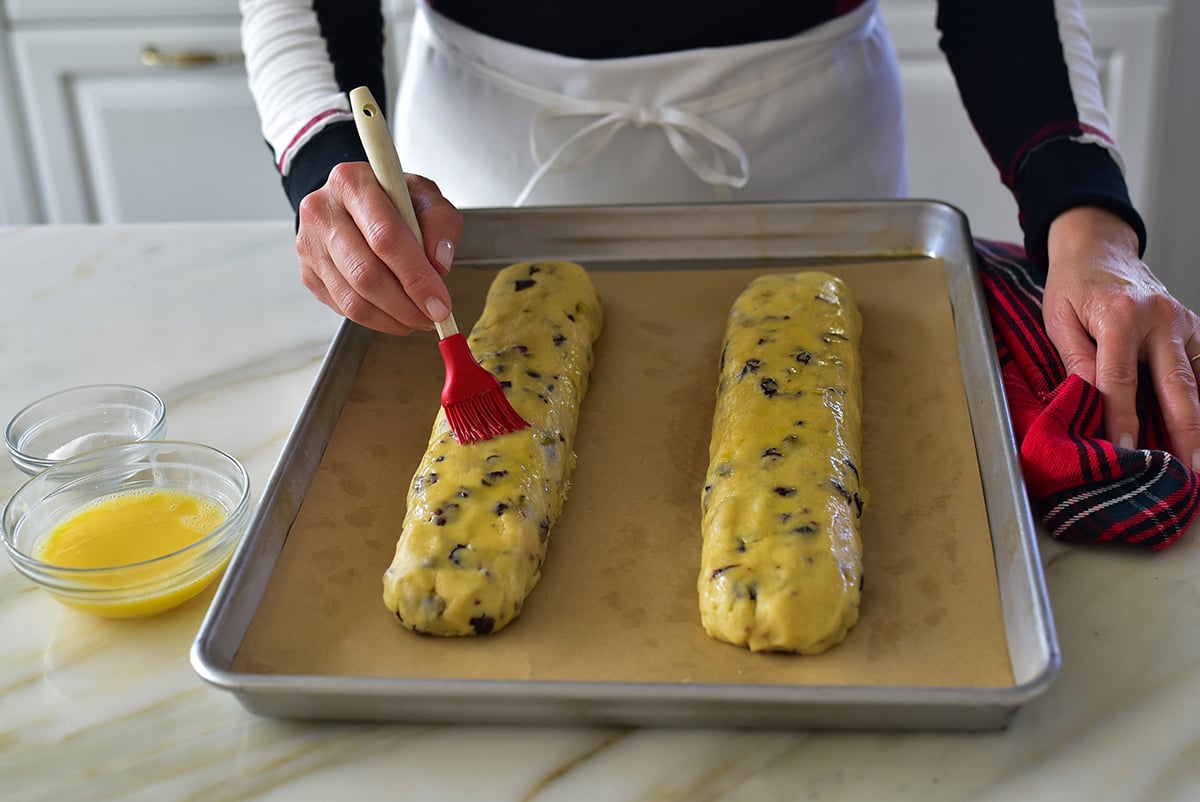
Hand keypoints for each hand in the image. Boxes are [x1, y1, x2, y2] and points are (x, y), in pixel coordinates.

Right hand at [295, 162, 464, 335]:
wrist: (354, 202)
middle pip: (366, 274)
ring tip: (417, 318)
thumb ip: (440, 224)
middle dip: (405, 305)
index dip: (416, 277)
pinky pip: (342, 308)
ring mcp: (309, 244)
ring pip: (353, 299)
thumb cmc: (392, 199)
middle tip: (432, 317)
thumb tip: (439, 263)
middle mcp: (322, 211)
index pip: (386, 237)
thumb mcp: (426, 197)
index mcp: (352, 183)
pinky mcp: (308, 273)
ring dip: (392, 318)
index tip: (439, 302)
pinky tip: (394, 313)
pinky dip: (375, 319)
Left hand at [1043, 206, 1199, 469]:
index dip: (1121, 417)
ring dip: (1198, 421)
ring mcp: (1183, 322)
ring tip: (1198, 459)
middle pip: (1176, 384)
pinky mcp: (1193, 328)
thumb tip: (1087, 399)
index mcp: (1121, 315)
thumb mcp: (1058, 317)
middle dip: (1185, 430)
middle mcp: (1160, 318)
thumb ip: (1074, 358)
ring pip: (1195, 380)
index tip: (1124, 447)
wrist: (1100, 248)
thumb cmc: (1074, 284)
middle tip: (1191, 467)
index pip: (1120, 379)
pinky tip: (1197, 428)